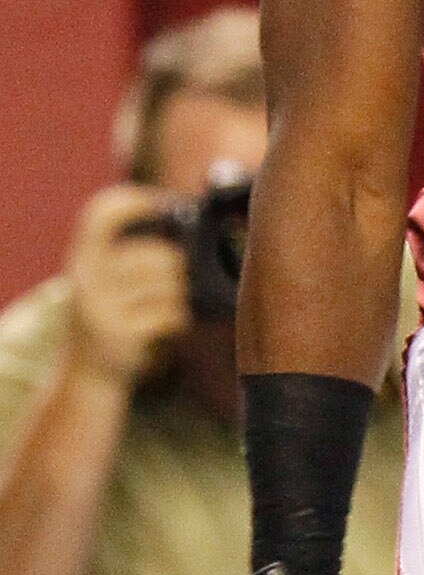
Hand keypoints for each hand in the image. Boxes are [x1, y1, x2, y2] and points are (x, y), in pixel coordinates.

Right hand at [63, 186, 191, 386]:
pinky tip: (168, 323)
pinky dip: (179, 317)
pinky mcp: (120, 333)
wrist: (87, 373)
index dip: (132, 201)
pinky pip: (172, 312)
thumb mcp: (106, 276)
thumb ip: (133, 249)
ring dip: (180, 294)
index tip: (162, 205)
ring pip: (169, 283)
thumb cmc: (111, 312)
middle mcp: (86, 277)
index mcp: (83, 256)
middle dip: (177, 266)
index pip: (100, 213)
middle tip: (176, 278)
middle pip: (156, 253)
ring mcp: (101, 307)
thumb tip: (188, 215)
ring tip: (168, 303)